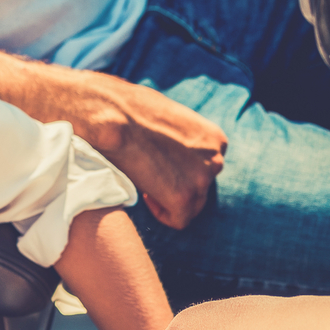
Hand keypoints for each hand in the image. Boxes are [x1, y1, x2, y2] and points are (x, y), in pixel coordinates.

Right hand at [65, 71, 225, 229]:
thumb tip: (176, 155)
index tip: (160, 165)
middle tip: (152, 177)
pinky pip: (178, 220)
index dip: (181, 170)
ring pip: (191, 205)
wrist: (113, 115)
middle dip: (178, 185)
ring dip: (169, 199)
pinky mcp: (183, 197)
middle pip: (201, 187)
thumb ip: (183, 140)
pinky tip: (145, 195)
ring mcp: (202, 179)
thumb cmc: (131, 110)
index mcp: (215, 139)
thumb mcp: (171, 119)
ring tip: (146, 184)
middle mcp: (216, 158)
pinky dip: (161, 213)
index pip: (206, 167)